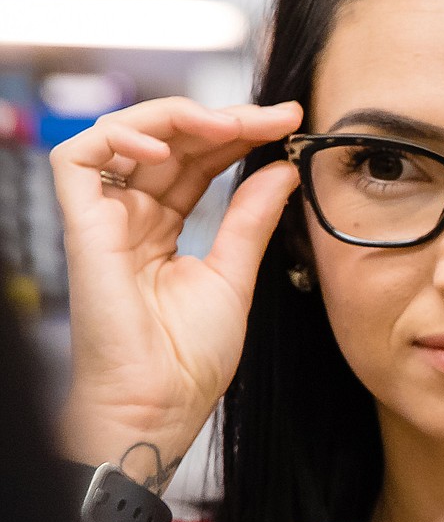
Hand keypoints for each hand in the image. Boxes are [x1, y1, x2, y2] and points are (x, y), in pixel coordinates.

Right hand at [51, 97, 300, 475]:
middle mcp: (130, 216)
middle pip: (169, 140)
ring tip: (229, 125)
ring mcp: (103, 218)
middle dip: (223, 118)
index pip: (198, 160)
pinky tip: (166, 146)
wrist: (161, 405)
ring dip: (178, 117)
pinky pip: (77, 157)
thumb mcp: (234, 274)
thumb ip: (251, 218)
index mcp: (163, 227)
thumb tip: (281, 169)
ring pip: (125, 133)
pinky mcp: (80, 226)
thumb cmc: (188, 360)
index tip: (287, 122)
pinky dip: (119, 137)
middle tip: (273, 116)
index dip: (238, 134)